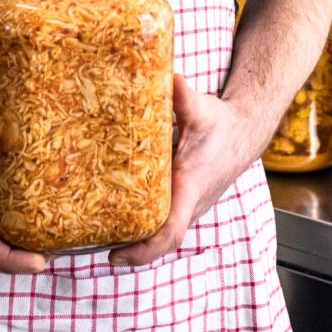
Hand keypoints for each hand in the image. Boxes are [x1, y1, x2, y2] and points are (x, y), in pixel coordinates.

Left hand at [108, 73, 255, 266]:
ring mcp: (187, 206)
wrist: (243, 133)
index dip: (144, 250)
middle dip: (127, 248)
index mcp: (189, 188)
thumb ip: (184, 96)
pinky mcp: (183, 201)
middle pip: (157, 240)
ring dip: (132, 237)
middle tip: (89, 242)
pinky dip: (141, 223)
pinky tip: (115, 212)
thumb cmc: (221, 125)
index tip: (116, 254)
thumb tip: (170, 77)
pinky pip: (161, 220)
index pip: (169, 233)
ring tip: (94, 231)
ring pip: (159, 233)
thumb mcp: (201, 109)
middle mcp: (188, 205)